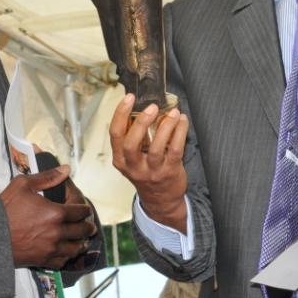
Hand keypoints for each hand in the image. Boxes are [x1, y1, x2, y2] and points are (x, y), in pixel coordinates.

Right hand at [0, 166, 96, 269]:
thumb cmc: (5, 208)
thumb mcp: (24, 184)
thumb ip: (48, 176)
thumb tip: (66, 169)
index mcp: (56, 213)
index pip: (81, 212)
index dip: (85, 209)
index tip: (85, 209)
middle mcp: (57, 232)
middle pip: (82, 231)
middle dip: (88, 227)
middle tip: (90, 226)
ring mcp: (51, 249)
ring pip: (76, 248)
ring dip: (81, 243)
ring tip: (82, 240)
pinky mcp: (43, 261)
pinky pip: (63, 261)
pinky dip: (68, 256)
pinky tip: (67, 252)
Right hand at [109, 94, 189, 232]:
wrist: (161, 200)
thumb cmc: (146, 171)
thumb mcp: (132, 157)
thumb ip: (133, 135)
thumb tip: (138, 105)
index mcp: (120, 159)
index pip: (115, 134)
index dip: (120, 113)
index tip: (129, 98)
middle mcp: (133, 167)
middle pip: (131, 143)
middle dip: (141, 122)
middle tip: (152, 106)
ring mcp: (152, 171)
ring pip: (157, 147)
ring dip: (166, 126)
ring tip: (173, 113)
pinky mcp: (169, 172)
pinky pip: (175, 150)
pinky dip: (180, 133)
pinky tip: (182, 121)